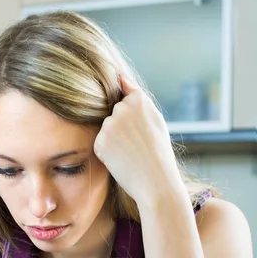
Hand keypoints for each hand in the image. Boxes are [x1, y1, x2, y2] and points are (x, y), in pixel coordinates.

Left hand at [94, 74, 182, 207]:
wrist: (156, 182)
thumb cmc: (158, 152)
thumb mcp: (154, 118)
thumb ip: (136, 96)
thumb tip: (119, 76)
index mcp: (138, 99)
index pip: (124, 98)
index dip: (131, 119)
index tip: (138, 132)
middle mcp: (122, 108)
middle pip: (112, 114)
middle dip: (121, 129)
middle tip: (137, 146)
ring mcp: (110, 125)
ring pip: (105, 129)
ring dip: (113, 141)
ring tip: (131, 154)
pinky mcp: (100, 141)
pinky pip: (99, 144)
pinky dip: (107, 153)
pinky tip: (122, 161)